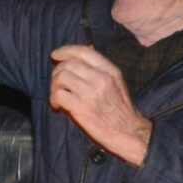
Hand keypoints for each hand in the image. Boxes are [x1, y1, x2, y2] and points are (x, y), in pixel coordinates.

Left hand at [49, 44, 151, 164]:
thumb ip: (101, 68)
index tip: (56, 55)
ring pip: (61, 77)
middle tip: (58, 84)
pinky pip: (58, 95)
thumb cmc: (121, 109)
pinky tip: (58, 106)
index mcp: (110, 70)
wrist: (129, 132)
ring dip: (54, 86)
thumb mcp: (117, 82)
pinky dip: (54, 99)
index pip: (84, 52)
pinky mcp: (81, 108)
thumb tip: (87, 50)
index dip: (66, 51)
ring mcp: (91, 93)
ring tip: (58, 95)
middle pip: (68, 64)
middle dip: (57, 72)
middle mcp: (101, 78)